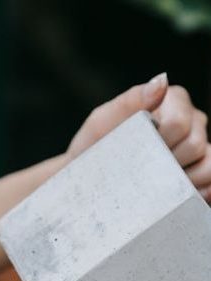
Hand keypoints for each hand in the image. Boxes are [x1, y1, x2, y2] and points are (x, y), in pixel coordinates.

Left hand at [67, 73, 210, 201]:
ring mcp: (198, 148)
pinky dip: (195, 192)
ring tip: (152, 183)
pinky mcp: (199, 174)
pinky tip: (171, 195)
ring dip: (179, 179)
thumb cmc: (93, 148)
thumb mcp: (101, 123)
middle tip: (139, 168)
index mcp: (170, 102)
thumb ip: (129, 101)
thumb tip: (161, 82)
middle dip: (164, 161)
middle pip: (195, 144)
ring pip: (208, 164)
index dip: (157, 140)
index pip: (179, 122)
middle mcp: (190, 121)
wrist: (87, 181)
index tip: (135, 149)